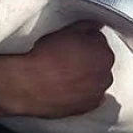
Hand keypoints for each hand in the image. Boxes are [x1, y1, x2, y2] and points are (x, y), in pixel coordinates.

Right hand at [0, 21, 114, 121]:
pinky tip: (67, 88)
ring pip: (96, 79)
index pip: (98, 41)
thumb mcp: (63, 32)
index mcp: (102, 50)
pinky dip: (83, 93)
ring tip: (65, 75)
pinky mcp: (88, 107)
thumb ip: (84, 27)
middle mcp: (105, 72)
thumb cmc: (42, 57)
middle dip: (88, 59)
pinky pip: (90, 97)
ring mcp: (98, 91)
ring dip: (87, 76)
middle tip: (66, 60)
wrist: (27, 84)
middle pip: (100, 61)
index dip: (83, 41)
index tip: (71, 45)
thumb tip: (93, 26)